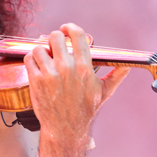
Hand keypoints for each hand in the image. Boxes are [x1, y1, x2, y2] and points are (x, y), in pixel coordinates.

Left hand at [23, 23, 129, 156]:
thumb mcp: (104, 92)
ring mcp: (50, 74)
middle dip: (55, 39)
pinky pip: (29, 58)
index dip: (70, 27)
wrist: (66, 129)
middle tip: (55, 47)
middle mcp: (67, 68)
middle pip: (55, 37)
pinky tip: (37, 66)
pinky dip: (31, 59)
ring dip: (42, 51)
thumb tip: (128, 65)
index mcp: (84, 67)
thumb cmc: (85, 110)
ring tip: (46, 59)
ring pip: (39, 47)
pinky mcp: (36, 81)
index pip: (77, 35)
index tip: (66, 28)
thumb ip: (116, 76)